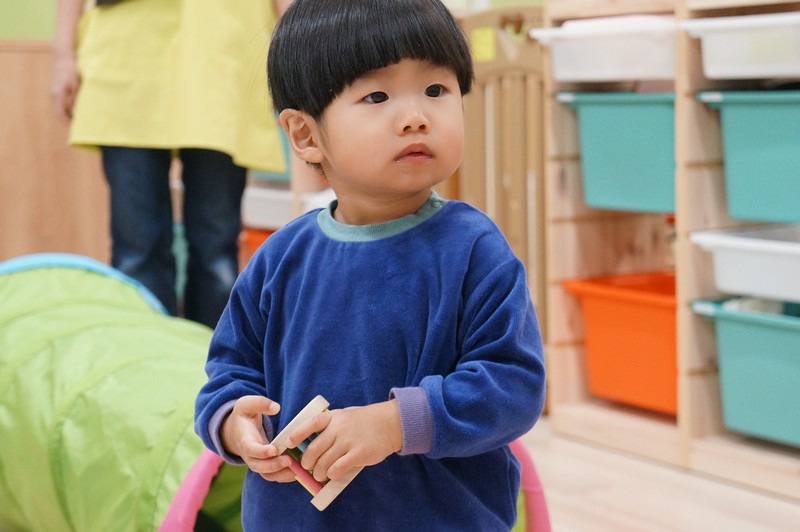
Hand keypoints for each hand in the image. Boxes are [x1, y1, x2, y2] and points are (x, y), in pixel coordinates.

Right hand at [50, 53, 79, 123]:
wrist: (63, 58)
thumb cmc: (71, 71)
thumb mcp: (76, 85)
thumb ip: (75, 99)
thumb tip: (76, 112)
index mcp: (57, 94)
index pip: (60, 114)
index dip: (67, 123)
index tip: (75, 129)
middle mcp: (53, 95)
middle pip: (60, 113)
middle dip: (68, 121)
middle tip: (79, 128)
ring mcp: (54, 93)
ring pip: (60, 109)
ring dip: (68, 116)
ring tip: (79, 121)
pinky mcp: (56, 92)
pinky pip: (61, 104)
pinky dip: (67, 110)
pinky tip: (76, 112)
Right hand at [222, 395, 294, 482]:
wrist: (237, 431)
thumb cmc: (244, 416)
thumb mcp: (247, 404)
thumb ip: (260, 403)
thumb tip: (276, 407)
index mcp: (244, 440)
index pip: (250, 449)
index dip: (261, 452)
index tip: (274, 450)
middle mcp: (250, 455)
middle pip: (259, 466)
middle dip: (274, 466)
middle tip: (290, 461)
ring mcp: (257, 463)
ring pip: (267, 475)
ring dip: (282, 474)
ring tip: (299, 469)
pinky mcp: (266, 466)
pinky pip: (275, 476)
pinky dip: (286, 476)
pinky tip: (301, 470)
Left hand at [286, 399, 401, 482]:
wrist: (390, 423)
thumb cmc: (364, 421)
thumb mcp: (344, 416)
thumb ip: (329, 427)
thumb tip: (311, 446)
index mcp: (333, 417)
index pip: (311, 424)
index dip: (297, 434)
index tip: (289, 444)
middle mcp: (339, 428)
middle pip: (314, 449)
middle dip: (307, 462)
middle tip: (307, 468)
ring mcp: (349, 441)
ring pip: (324, 462)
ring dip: (319, 472)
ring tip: (320, 475)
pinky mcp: (359, 453)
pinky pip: (338, 468)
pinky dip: (332, 474)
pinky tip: (333, 475)